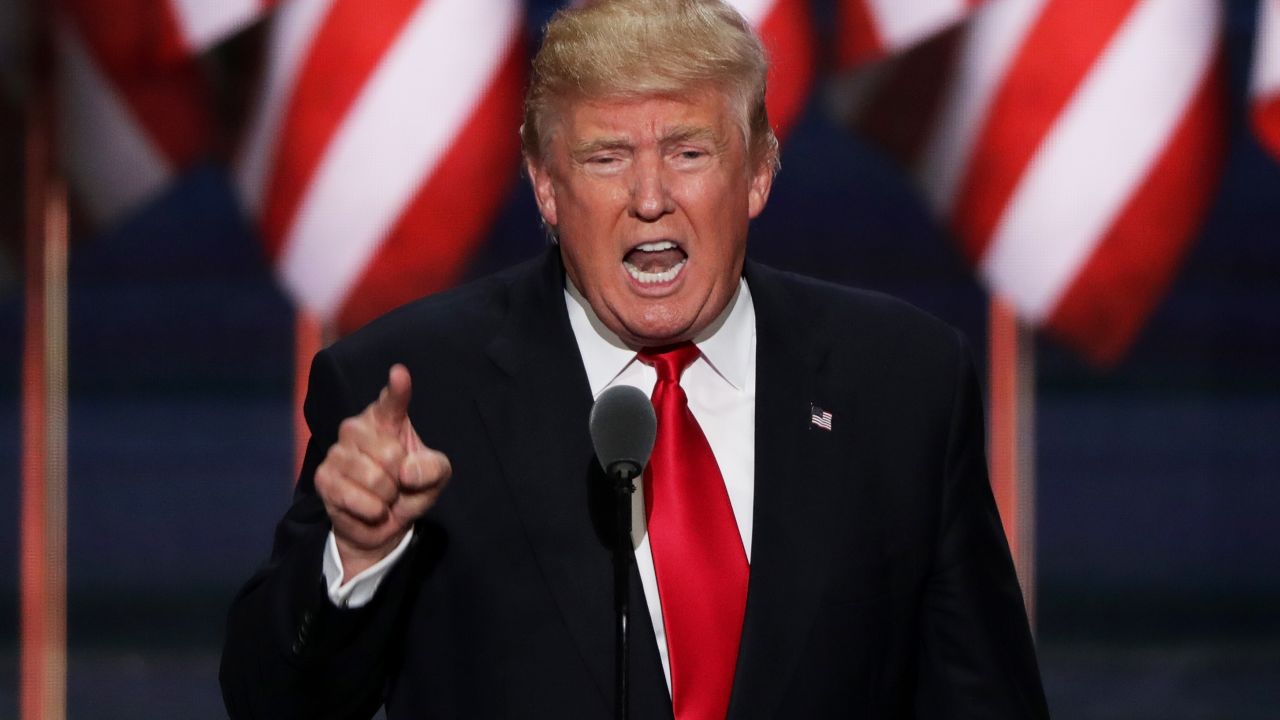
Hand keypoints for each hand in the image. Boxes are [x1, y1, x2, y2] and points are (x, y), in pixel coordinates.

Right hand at [314, 364, 450, 577]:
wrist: (381, 522)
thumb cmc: (410, 488)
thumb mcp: (435, 477)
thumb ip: (432, 469)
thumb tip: (407, 472)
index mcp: (387, 419)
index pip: (392, 402)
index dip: (397, 389)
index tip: (400, 373)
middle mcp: (357, 428)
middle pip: (390, 453)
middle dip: (401, 478)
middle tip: (396, 483)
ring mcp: (337, 452)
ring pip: (375, 478)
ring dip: (387, 497)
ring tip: (383, 496)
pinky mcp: (323, 478)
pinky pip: (357, 498)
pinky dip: (373, 511)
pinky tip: (370, 508)